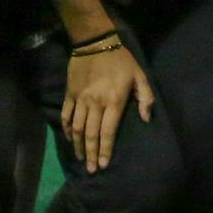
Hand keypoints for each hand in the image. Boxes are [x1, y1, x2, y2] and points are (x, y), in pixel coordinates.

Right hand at [61, 44, 154, 172]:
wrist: (95, 42)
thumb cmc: (121, 60)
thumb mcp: (140, 75)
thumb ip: (146, 98)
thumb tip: (146, 119)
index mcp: (113, 101)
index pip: (108, 131)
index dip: (106, 150)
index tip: (104, 165)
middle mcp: (95, 103)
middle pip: (91, 134)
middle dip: (91, 154)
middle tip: (91, 170)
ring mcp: (80, 99)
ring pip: (77, 128)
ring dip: (78, 145)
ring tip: (80, 159)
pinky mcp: (70, 94)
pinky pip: (66, 115)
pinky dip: (67, 129)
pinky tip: (69, 139)